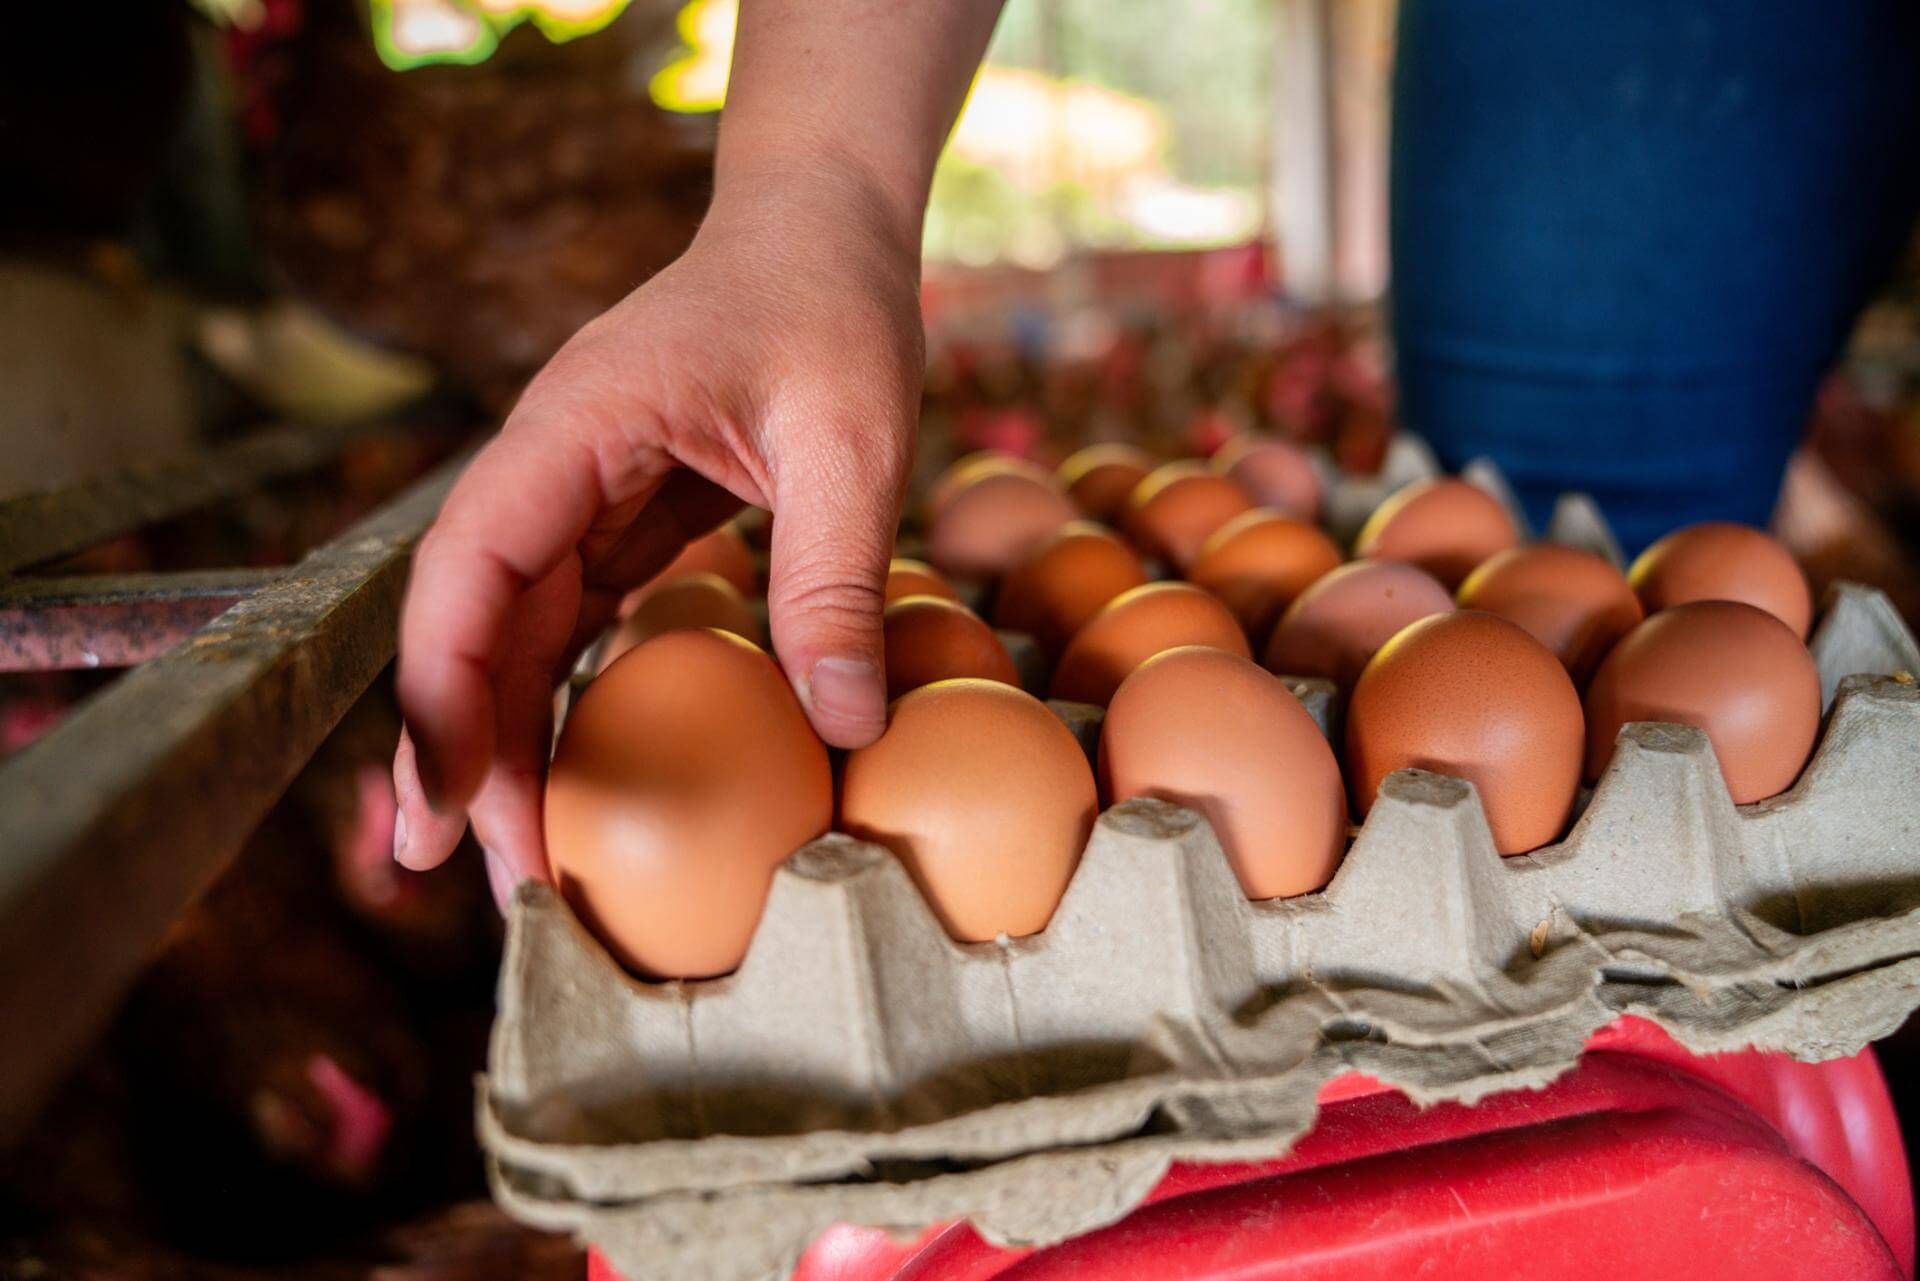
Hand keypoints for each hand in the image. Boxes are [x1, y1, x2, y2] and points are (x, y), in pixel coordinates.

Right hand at [389, 169, 923, 902]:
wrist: (824, 231)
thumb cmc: (830, 307)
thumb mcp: (849, 440)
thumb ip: (836, 576)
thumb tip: (842, 727)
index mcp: (571, 428)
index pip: (468, 571)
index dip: (442, 692)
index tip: (451, 803)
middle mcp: (550, 465)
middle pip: (472, 622)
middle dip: (464, 749)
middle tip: (489, 880)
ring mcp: (577, 490)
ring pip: (513, 633)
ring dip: (508, 740)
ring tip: (524, 859)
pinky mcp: (618, 513)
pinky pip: (571, 620)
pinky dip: (565, 700)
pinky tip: (577, 776)